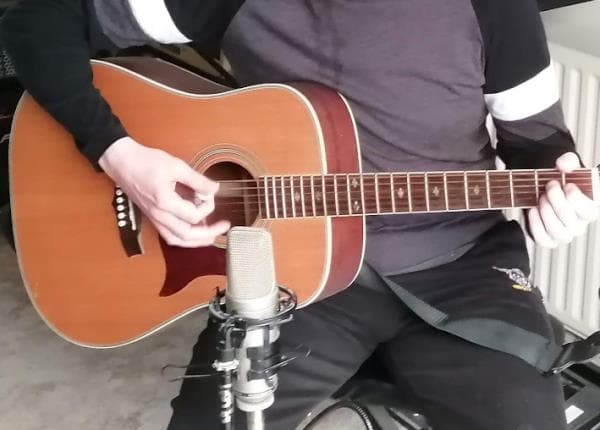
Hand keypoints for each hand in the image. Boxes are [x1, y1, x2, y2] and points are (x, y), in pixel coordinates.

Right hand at [99, 137, 229, 246]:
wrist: (122, 162)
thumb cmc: (146, 161)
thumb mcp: (176, 166)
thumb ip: (197, 180)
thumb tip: (214, 190)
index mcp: (165, 202)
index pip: (194, 215)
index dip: (207, 206)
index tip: (209, 193)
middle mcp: (159, 215)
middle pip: (187, 236)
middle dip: (209, 234)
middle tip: (223, 227)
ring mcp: (154, 218)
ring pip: (177, 239)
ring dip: (196, 241)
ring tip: (211, 236)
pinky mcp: (152, 217)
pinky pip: (169, 235)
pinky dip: (183, 237)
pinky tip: (193, 231)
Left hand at [527, 152, 598, 247]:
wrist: (541, 190)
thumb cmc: (559, 181)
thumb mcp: (565, 167)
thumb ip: (568, 162)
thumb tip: (563, 164)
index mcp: (591, 206)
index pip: (591, 211)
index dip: (579, 200)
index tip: (568, 185)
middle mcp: (580, 223)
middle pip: (574, 222)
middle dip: (558, 202)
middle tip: (549, 186)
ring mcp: (565, 232)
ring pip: (560, 233)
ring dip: (547, 214)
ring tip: (540, 197)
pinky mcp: (549, 239)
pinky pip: (544, 239)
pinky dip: (536, 225)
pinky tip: (532, 209)